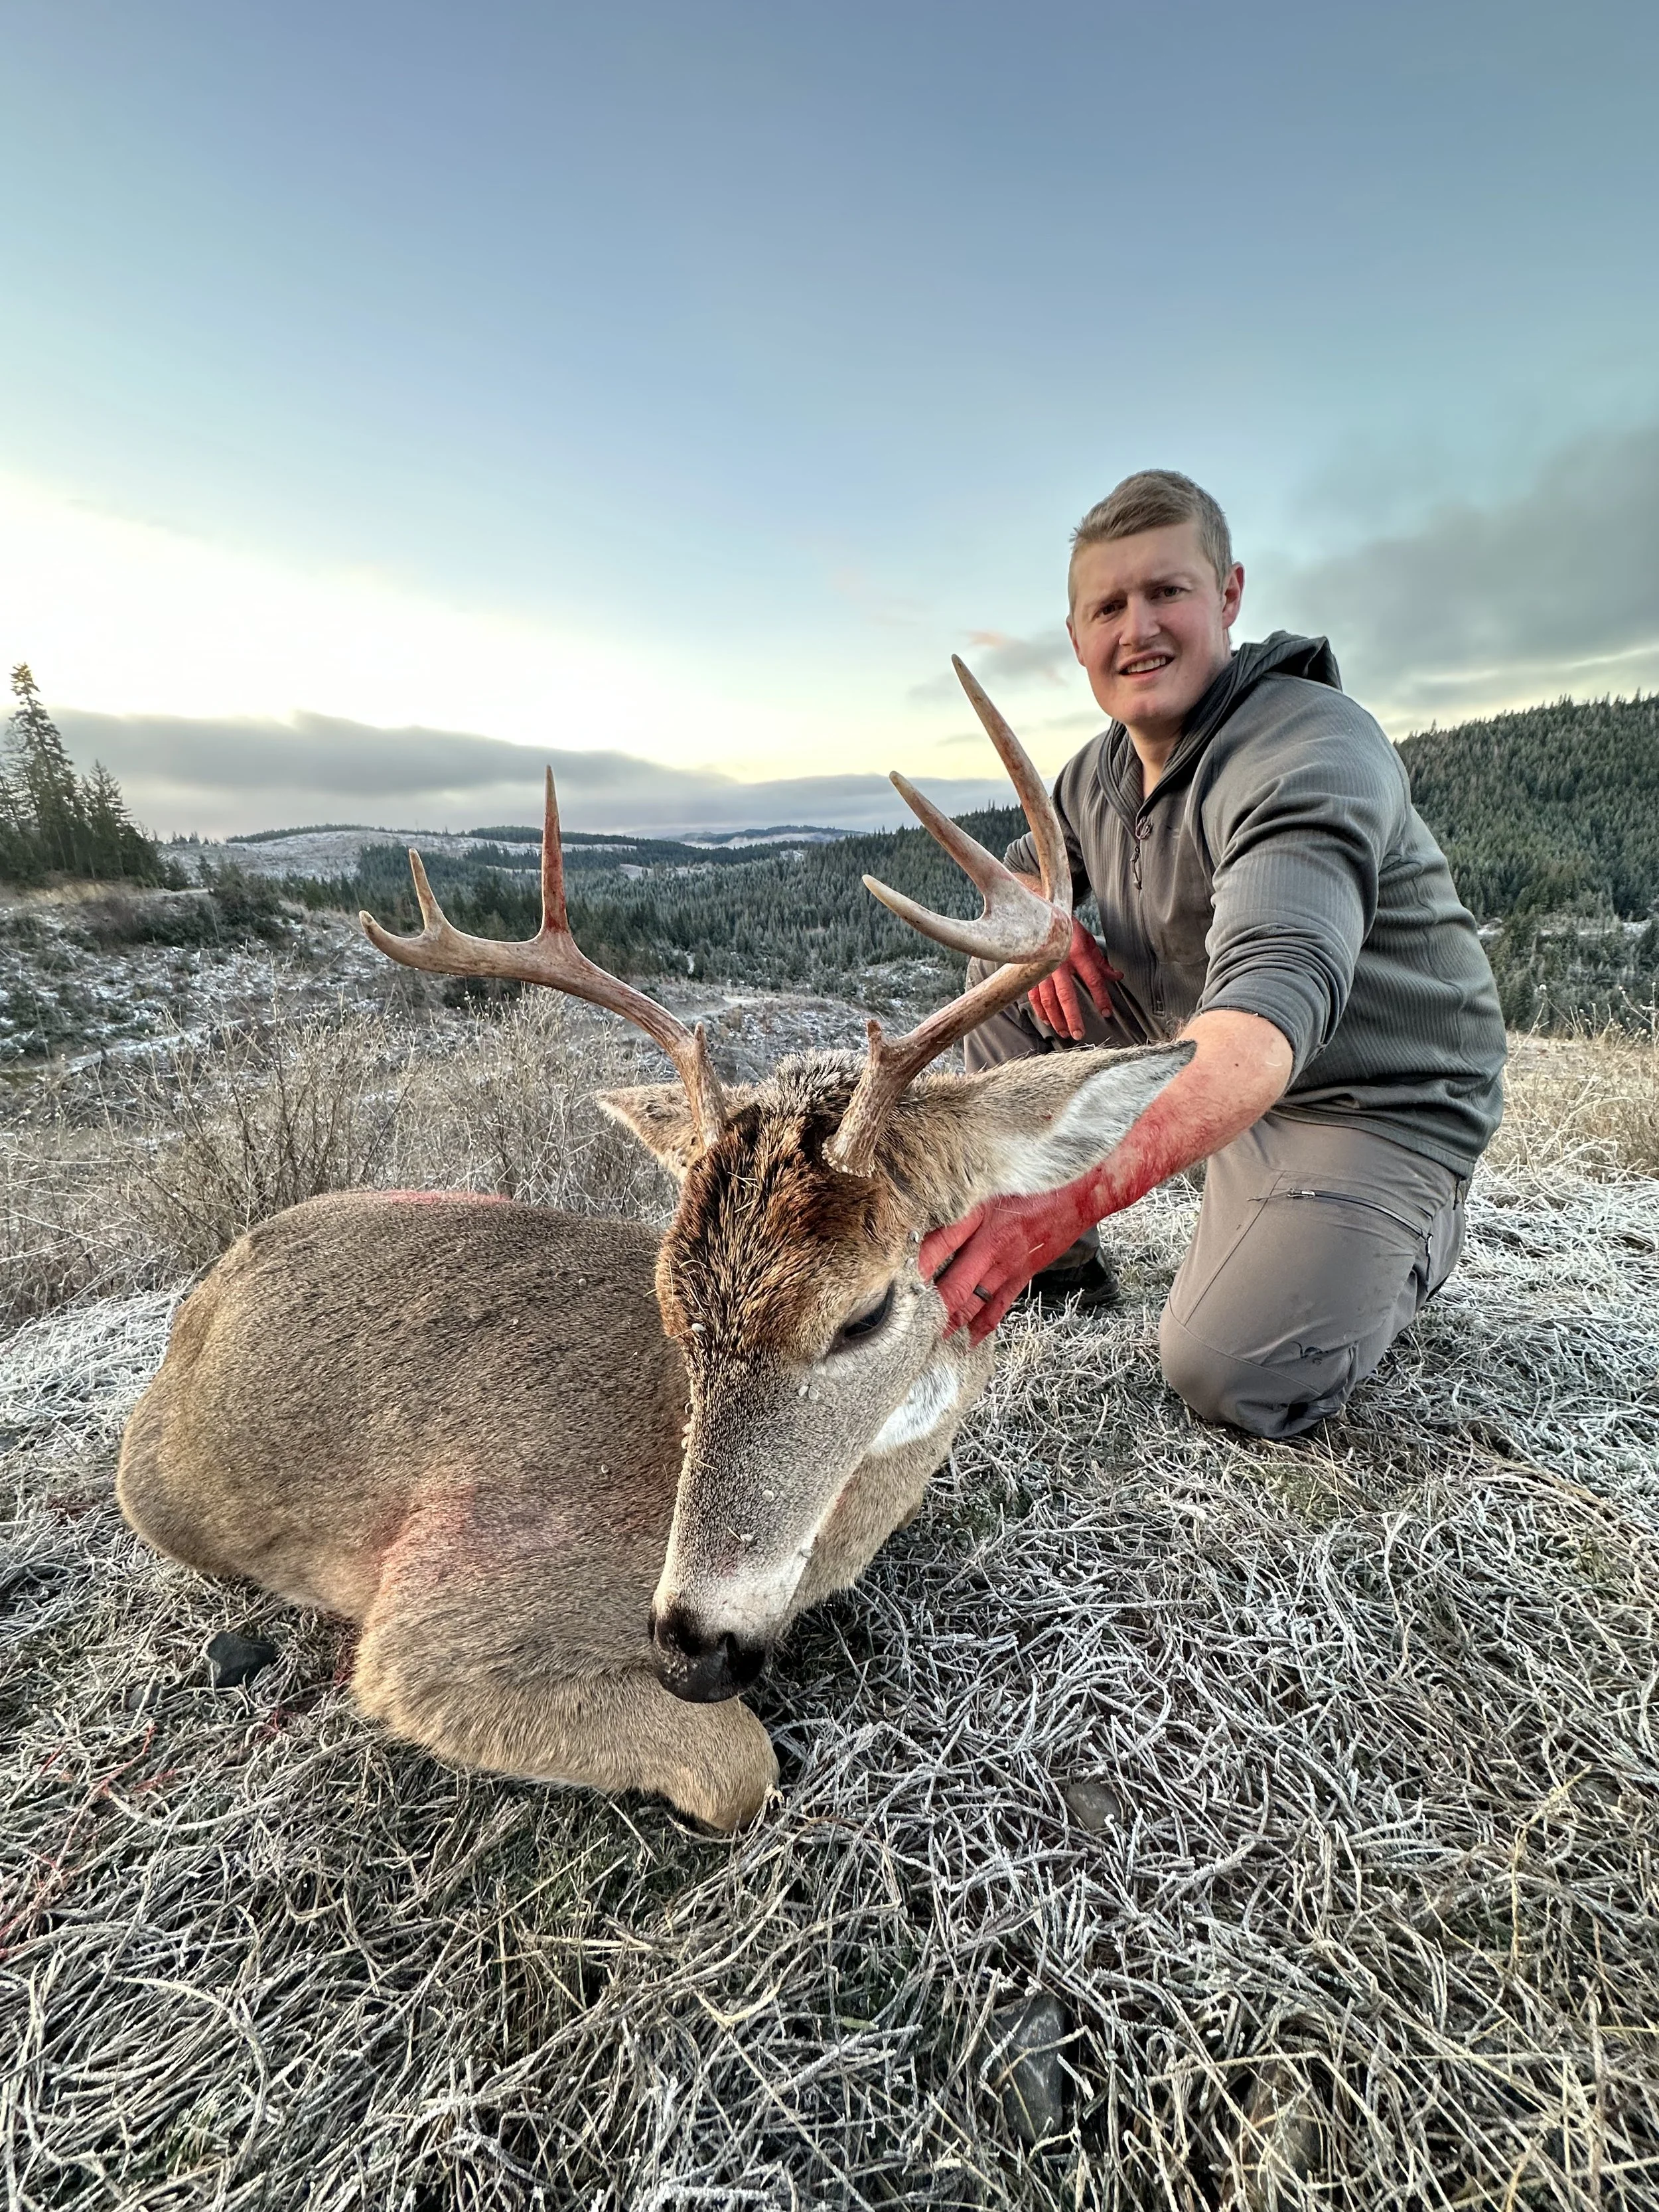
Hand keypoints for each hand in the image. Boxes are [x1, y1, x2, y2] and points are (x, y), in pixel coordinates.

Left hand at [919, 1183, 1096, 1343]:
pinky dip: (980, 1328)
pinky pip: (997, 1308)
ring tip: (925, 1340)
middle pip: (952, 1285)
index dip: (914, 1268)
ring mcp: (1008, 1266)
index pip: (936, 1246)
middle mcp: (991, 1245)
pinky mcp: (1022, 1276)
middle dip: (927, 1308)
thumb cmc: (1035, 1180)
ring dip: (948, 1323)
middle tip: (904, 1326)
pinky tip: (966, 1342)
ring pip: (972, 1303)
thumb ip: (959, 1197)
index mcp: (979, 1215)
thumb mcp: (990, 1180)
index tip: (891, 1283)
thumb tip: (925, 1207)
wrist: (1083, 1191)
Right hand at [1028, 918, 1122, 1040]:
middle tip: (1079, 1033)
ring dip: (1056, 1018)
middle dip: (1072, 1017)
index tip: (1106, 1012)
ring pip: (1048, 999)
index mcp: (1077, 953)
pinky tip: (1047, 1020)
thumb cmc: (1067, 928)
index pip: (1092, 979)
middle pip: (1066, 995)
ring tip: (1063, 1032)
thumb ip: (1101, 961)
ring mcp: (1042, 968)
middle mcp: (1058, 962)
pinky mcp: (1030, 972)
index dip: (1100, 997)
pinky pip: (1034, 995)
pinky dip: (1040, 1010)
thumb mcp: (1088, 941)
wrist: (1042, 916)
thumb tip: (1116, 976)